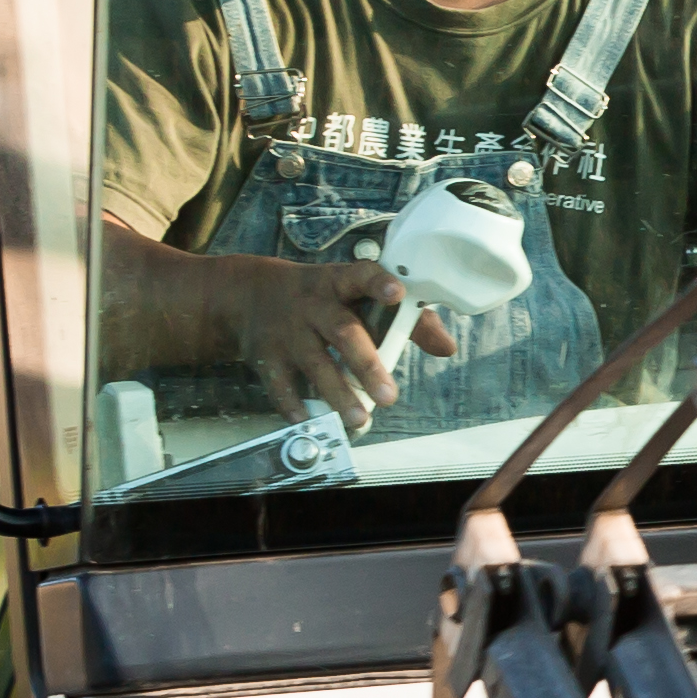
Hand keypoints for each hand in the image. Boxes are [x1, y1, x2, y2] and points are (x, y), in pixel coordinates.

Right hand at [215, 255, 453, 427]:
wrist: (250, 296)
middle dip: (367, 364)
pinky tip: (309, 421)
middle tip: (389, 396)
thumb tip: (446, 347)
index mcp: (339, 283)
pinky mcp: (266, 356)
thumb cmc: (321, 298)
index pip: (362, 276)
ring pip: (315, 363)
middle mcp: (314, 306)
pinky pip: (280, 385)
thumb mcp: (356, 295)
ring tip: (360, 419)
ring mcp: (288, 332)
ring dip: (338, 394)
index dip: (379, 283)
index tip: (397, 293)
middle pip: (343, 332)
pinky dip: (294, 406)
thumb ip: (404, 319)